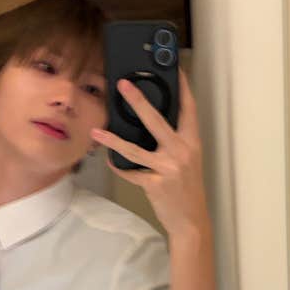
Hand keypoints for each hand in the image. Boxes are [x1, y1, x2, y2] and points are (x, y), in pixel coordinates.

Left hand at [91, 70, 209, 238]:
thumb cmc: (188, 188)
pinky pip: (130, 172)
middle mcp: (181, 151)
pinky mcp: (155, 184)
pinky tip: (108, 160)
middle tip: (123, 85)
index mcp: (192, 142)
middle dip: (138, 101)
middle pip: (157, 121)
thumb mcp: (188, 160)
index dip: (182, 87)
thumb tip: (151, 122)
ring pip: (135, 149)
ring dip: (113, 140)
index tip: (173, 68)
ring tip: (97, 131)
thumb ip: (175, 141)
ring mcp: (168, 168)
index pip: (188, 108)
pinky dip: (118, 166)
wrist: (191, 221)